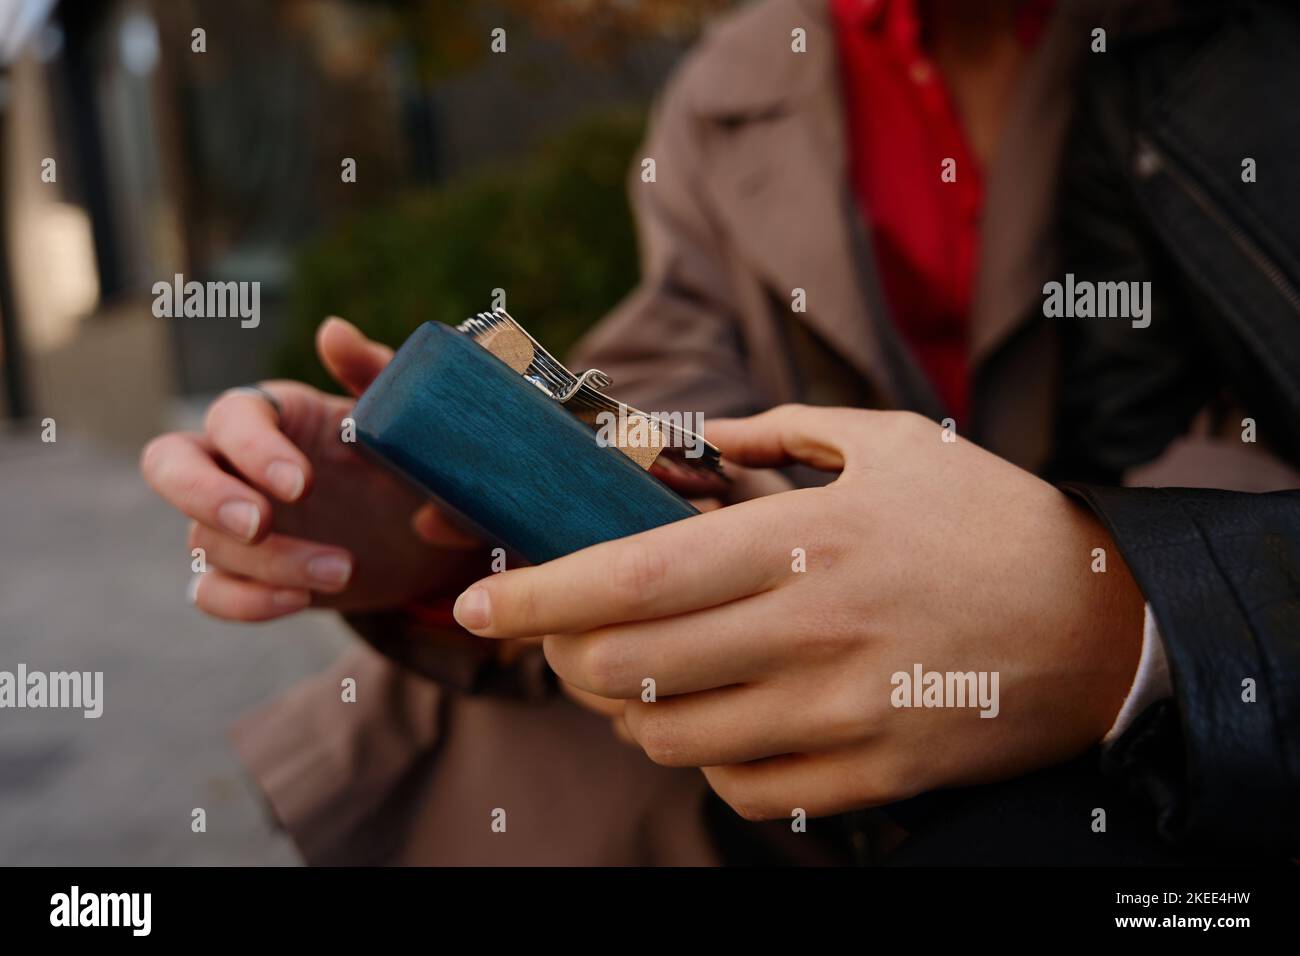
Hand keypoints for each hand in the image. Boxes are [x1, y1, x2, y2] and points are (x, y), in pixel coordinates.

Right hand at [141, 318, 484, 620]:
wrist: (431, 534)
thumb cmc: (410, 460)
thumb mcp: (406, 418)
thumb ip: (374, 373)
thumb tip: (332, 331)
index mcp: (275, 414)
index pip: (230, 417)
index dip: (253, 450)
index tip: (300, 485)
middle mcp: (237, 462)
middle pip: (169, 464)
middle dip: (203, 495)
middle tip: (258, 524)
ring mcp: (232, 520)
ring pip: (205, 539)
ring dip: (270, 562)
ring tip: (344, 569)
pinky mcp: (245, 573)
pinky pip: (211, 591)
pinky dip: (247, 602)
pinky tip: (302, 602)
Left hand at [450, 406, 1144, 819]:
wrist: (1104, 623)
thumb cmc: (987, 520)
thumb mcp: (891, 443)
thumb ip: (779, 434)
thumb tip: (696, 437)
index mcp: (806, 541)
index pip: (634, 579)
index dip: (539, 598)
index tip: (479, 606)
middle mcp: (813, 633)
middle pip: (632, 668)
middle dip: (563, 659)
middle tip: (556, 638)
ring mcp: (842, 714)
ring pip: (675, 740)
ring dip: (624, 713)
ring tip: (630, 678)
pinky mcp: (873, 773)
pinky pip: (747, 791)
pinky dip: (703, 762)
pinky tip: (713, 723)